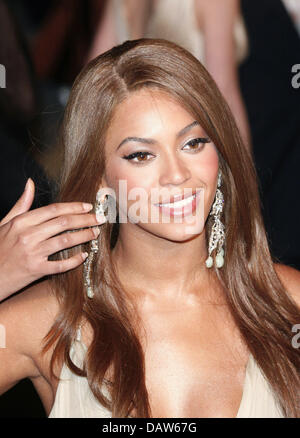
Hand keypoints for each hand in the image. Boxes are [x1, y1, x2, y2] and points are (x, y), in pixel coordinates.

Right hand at [0, 178, 105, 301]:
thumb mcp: (5, 223)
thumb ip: (21, 204)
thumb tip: (30, 183)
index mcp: (21, 222)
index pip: (53, 210)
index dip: (73, 207)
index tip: (88, 206)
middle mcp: (27, 236)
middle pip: (63, 223)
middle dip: (85, 219)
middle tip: (100, 218)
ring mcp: (32, 253)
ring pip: (65, 241)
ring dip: (84, 236)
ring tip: (95, 233)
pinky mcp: (35, 270)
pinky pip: (60, 265)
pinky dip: (74, 260)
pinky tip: (84, 256)